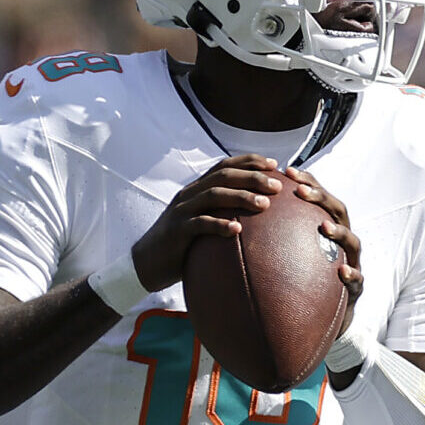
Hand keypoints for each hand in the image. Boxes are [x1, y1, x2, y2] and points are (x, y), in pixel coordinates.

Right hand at [130, 155, 285, 289]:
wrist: (147, 262)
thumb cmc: (182, 244)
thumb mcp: (202, 223)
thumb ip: (222, 214)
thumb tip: (256, 215)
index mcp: (197, 189)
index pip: (225, 166)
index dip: (249, 161)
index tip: (274, 164)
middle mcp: (189, 194)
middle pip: (223, 176)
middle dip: (252, 177)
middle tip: (278, 185)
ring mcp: (182, 211)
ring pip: (213, 195)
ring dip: (241, 197)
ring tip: (265, 204)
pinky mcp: (176, 231)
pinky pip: (199, 224)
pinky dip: (219, 225)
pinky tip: (237, 231)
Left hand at [284, 167, 365, 308]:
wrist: (323, 318)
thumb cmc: (301, 282)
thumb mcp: (287, 257)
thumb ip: (272, 237)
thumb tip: (234, 218)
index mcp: (326, 229)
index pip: (319, 198)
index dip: (307, 182)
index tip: (287, 171)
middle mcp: (341, 242)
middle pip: (339, 211)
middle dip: (322, 198)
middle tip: (301, 192)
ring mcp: (352, 263)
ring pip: (353, 242)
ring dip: (340, 233)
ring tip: (325, 228)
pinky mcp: (356, 289)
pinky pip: (358, 280)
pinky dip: (352, 274)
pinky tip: (342, 271)